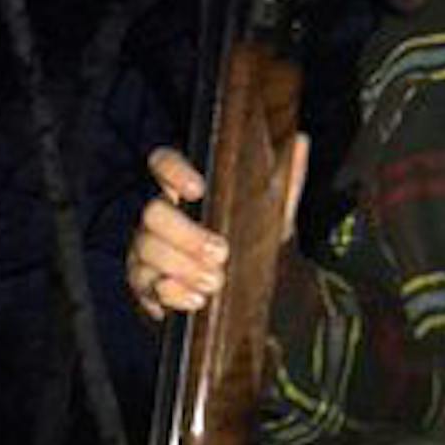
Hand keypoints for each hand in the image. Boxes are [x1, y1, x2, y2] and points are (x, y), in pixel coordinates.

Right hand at [126, 138, 306, 320]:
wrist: (244, 297)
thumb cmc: (250, 245)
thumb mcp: (272, 216)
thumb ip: (284, 182)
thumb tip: (300, 143)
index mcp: (184, 191)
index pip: (164, 164)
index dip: (173, 170)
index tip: (198, 189)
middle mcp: (158, 217)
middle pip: (153, 214)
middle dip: (186, 235)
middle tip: (221, 253)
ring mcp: (145, 251)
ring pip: (147, 250)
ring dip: (182, 268)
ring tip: (215, 282)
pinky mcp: (144, 286)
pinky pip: (146, 287)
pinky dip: (172, 294)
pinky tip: (196, 301)